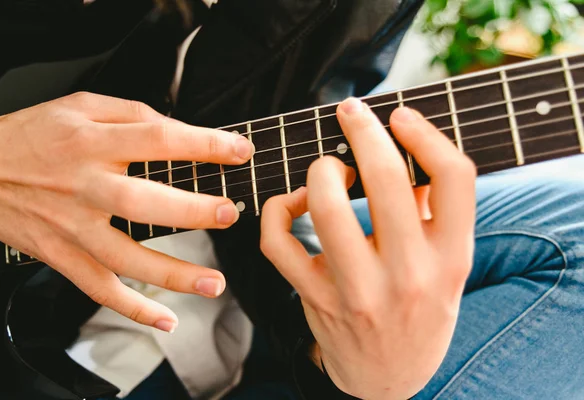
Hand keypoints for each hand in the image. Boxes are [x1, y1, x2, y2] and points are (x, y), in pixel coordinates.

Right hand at [0, 92, 253, 332]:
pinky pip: (98, 288)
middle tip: (230, 214)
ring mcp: (71, 226)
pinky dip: (132, 308)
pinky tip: (164, 320)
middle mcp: (83, 185)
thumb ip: (130, 113)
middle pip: (141, 202)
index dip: (204, 144)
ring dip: (172, 274)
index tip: (239, 151)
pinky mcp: (61, 255)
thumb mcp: (79, 106)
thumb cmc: (32, 136)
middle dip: (191, 211)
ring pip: (124, 257)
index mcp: (92, 141)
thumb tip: (176, 128)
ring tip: (213, 283)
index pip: (157, 139)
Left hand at [260, 98, 475, 398]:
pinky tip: (293, 203)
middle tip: (351, 112)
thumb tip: (409, 148)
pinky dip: (277, 209)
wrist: (389, 378)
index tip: (400, 115)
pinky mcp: (315, 298)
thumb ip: (437, 212)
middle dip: (362, 130)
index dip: (425, 133)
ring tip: (329, 169)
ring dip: (320, 171)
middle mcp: (409, 275)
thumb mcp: (448, 266)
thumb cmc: (421, 308)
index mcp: (452, 259)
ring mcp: (358, 290)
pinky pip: (278, 241)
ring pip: (325, 206)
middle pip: (386, 180)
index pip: (454, 178)